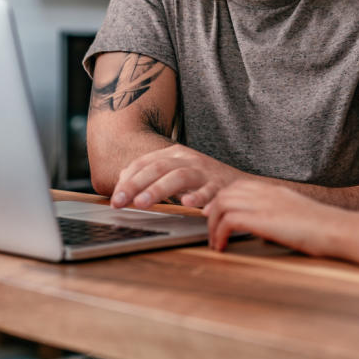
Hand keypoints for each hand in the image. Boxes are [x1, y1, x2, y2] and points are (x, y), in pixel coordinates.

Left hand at [111, 143, 251, 209]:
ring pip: (178, 176)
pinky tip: (188, 204)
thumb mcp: (177, 173)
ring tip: (142, 203)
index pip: (145, 163)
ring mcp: (205, 172)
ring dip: (158, 190)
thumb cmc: (205, 182)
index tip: (114, 199)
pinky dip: (198, 197)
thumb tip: (123, 181)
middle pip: (158, 168)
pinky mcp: (221, 186)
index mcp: (175, 154)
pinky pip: (208, 191)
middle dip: (136, 185)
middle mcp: (189, 159)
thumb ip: (152, 175)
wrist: (243, 186)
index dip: (127, 181)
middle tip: (119, 202)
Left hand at [203, 180, 348, 253]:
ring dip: (213, 225)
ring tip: (216, 243)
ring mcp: (265, 204)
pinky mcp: (264, 219)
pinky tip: (223, 247)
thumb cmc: (323, 230)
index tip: (216, 216)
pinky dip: (220, 234)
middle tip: (212, 232)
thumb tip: (264, 236)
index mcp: (275, 191)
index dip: (222, 200)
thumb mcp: (296, 218)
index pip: (239, 186)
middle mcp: (267, 193)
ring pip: (222, 204)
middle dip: (212, 213)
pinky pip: (229, 220)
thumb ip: (278, 220)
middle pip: (226, 193)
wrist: (338, 229)